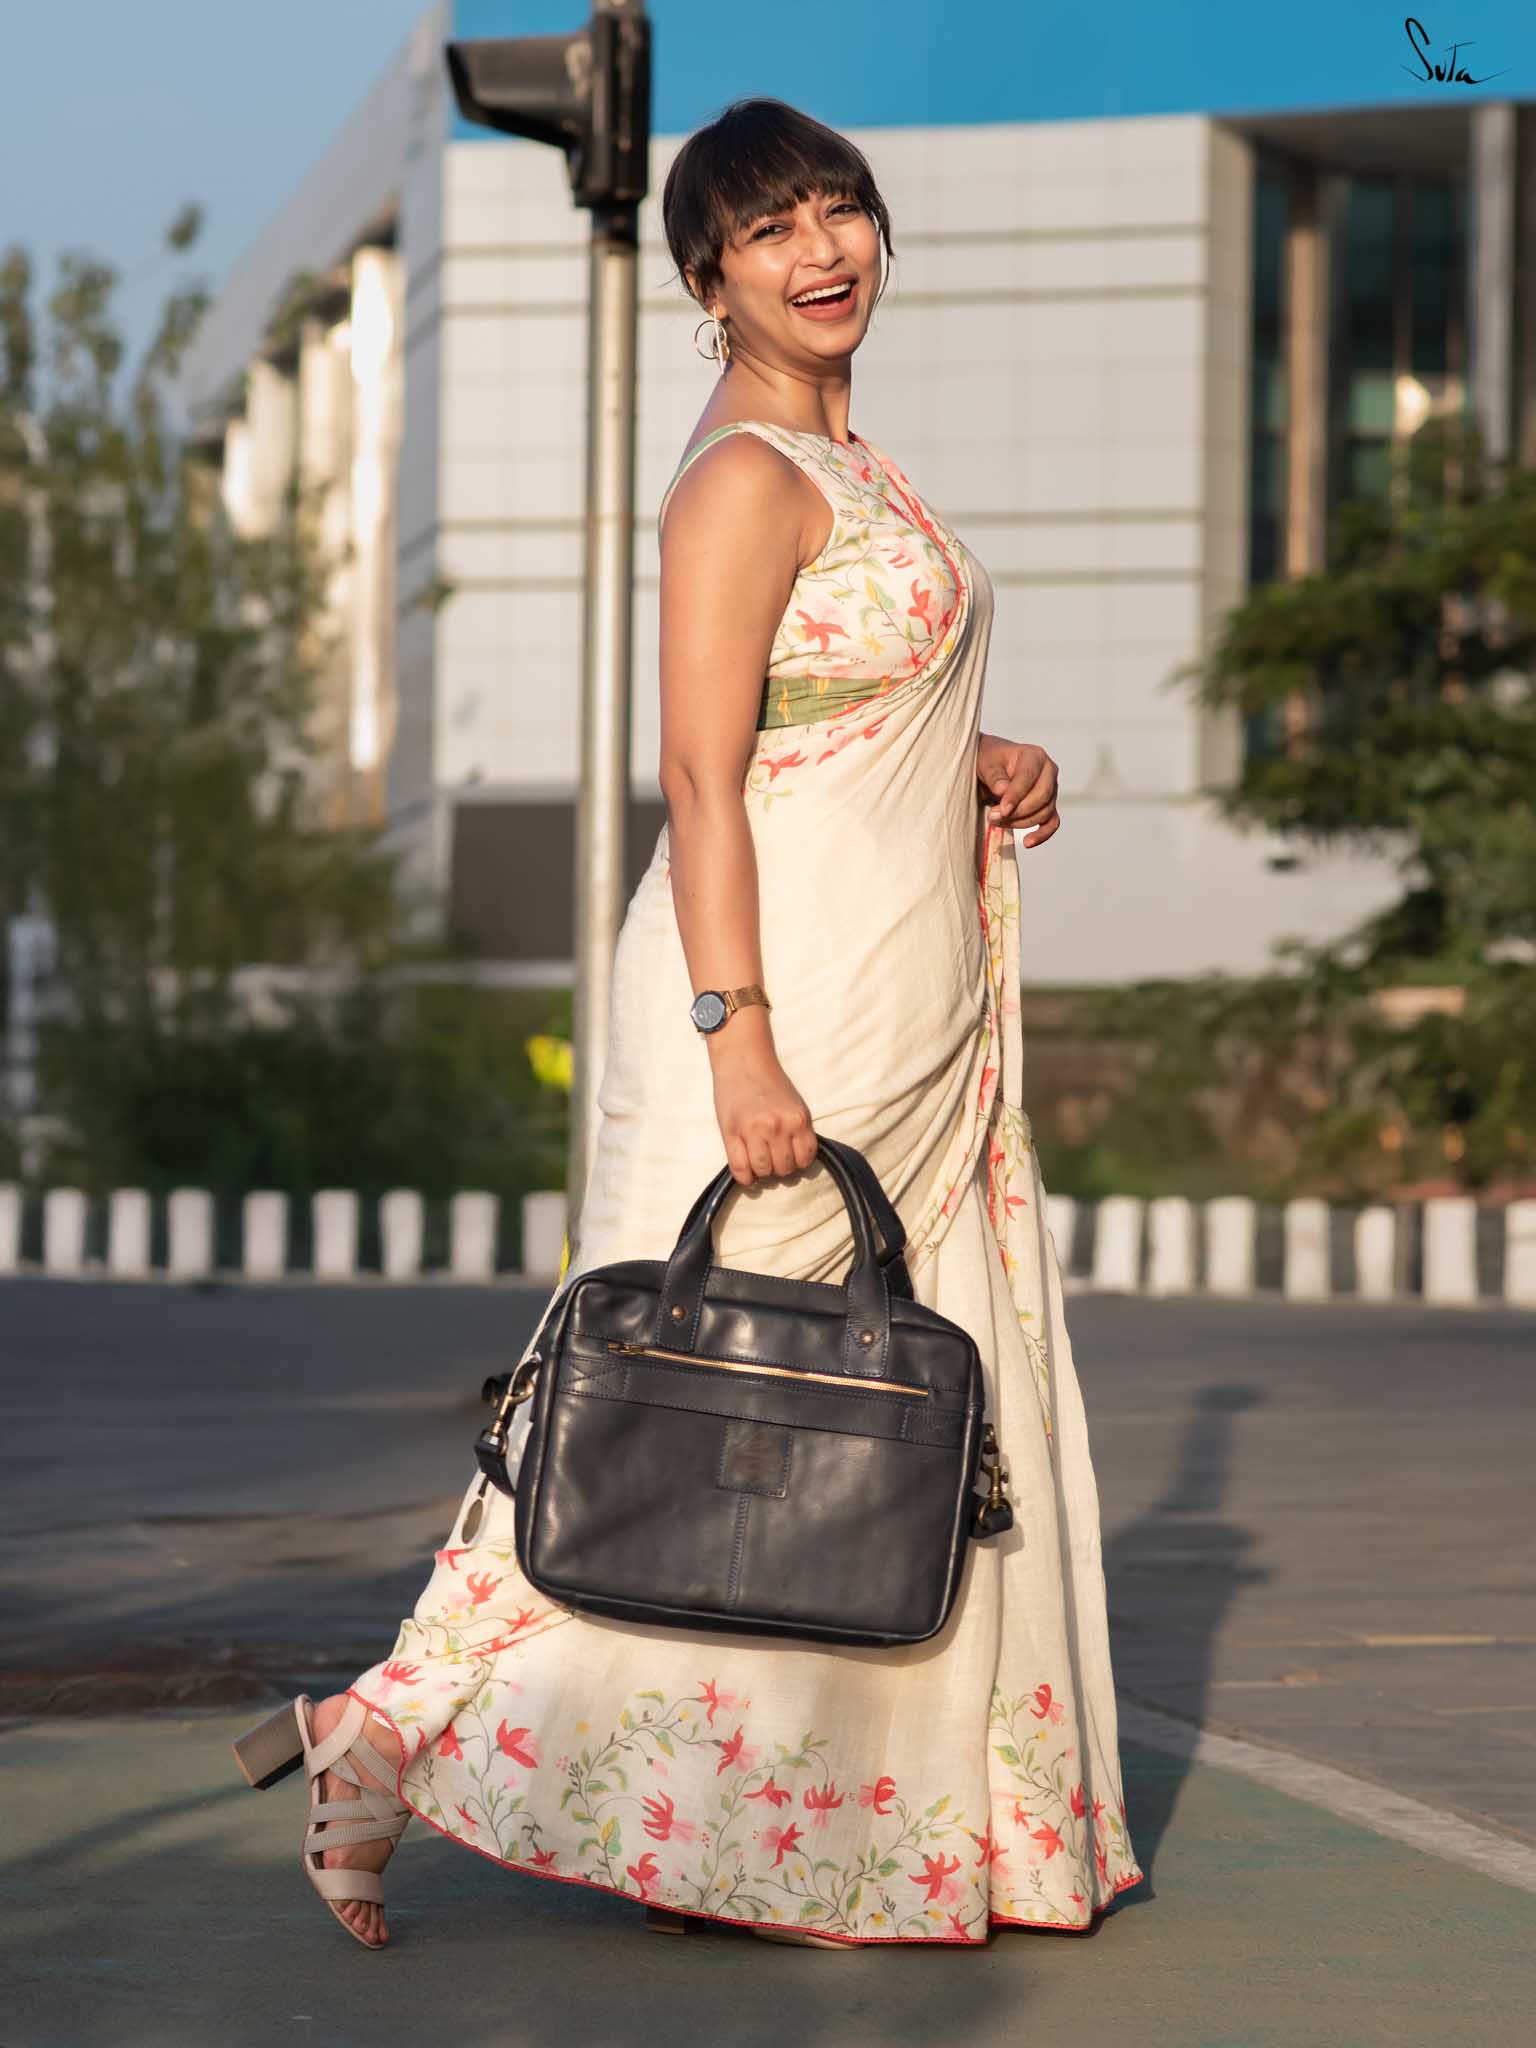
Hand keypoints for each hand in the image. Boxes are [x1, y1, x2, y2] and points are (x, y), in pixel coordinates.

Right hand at [709, 1032, 818, 1187]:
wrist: (743, 1061)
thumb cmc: (770, 1083)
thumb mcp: (794, 1104)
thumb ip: (799, 1130)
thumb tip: (798, 1160)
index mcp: (797, 1119)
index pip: (804, 1160)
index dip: (798, 1163)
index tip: (791, 1158)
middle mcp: (777, 1127)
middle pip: (784, 1168)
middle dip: (779, 1167)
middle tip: (772, 1157)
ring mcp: (753, 1131)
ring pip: (763, 1170)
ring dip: (762, 1171)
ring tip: (758, 1159)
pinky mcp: (731, 1133)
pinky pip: (740, 1168)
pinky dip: (745, 1177)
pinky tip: (747, 1173)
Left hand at [976, 733, 1060, 847]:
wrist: (992, 766)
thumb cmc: (990, 761)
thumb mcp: (986, 763)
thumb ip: (995, 776)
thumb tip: (1003, 791)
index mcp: (1034, 756)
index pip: (1029, 778)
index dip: (1015, 796)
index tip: (1001, 810)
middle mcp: (1048, 771)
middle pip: (1041, 797)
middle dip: (1017, 811)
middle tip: (993, 816)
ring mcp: (1051, 790)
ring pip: (1044, 812)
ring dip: (1021, 823)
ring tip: (997, 821)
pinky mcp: (1048, 806)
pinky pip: (1051, 823)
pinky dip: (1041, 835)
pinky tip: (1028, 842)